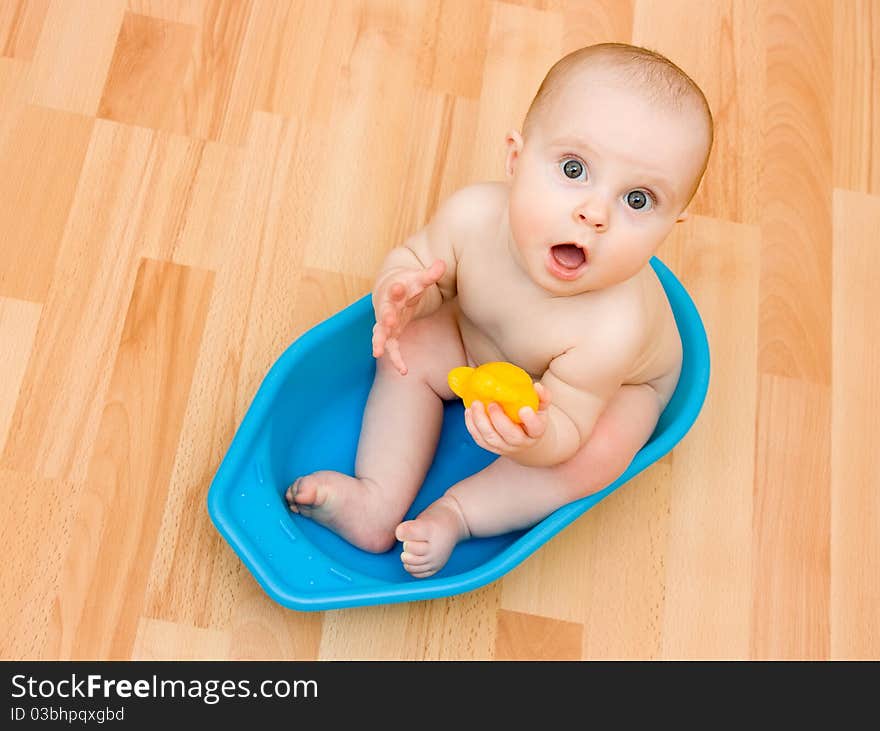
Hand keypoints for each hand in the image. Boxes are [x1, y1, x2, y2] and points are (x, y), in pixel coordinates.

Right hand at [372, 259, 445, 374]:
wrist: (392, 289)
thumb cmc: (406, 284)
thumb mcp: (419, 279)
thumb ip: (430, 274)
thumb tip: (442, 264)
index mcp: (395, 291)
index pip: (395, 288)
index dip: (396, 288)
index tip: (396, 288)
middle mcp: (387, 307)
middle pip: (384, 311)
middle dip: (386, 316)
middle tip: (388, 320)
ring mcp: (386, 322)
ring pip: (380, 333)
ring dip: (379, 341)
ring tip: (377, 352)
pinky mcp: (389, 334)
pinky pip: (391, 348)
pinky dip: (396, 359)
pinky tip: (404, 371)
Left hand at [464, 383, 551, 455]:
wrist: (525, 437)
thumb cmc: (532, 418)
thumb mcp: (540, 407)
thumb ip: (542, 396)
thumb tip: (536, 386)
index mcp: (536, 431)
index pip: (536, 428)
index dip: (530, 420)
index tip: (523, 409)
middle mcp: (521, 442)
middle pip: (511, 436)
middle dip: (499, 420)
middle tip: (492, 403)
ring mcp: (505, 447)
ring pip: (491, 439)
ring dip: (481, 422)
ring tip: (476, 404)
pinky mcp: (491, 447)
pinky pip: (480, 440)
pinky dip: (472, 426)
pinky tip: (469, 412)